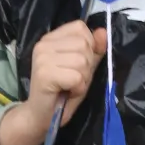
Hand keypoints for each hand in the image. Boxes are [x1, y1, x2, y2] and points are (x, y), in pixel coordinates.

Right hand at [0, 22, 105, 144]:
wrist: (41, 117)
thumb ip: (93, 50)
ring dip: (83, 78)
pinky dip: (78, 88)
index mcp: (50, 38)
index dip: (88, 46)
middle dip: (87, 66)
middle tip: (73, 80)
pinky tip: (67, 92)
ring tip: (70, 86)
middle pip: (83, 44)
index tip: (78, 64)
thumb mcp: (83, 68)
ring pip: (82, 61)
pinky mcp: (45, 74)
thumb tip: (103, 32)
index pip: (80, 28)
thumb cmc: (62, 93)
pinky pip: (76, 76)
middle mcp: (43, 44)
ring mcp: (42, 58)